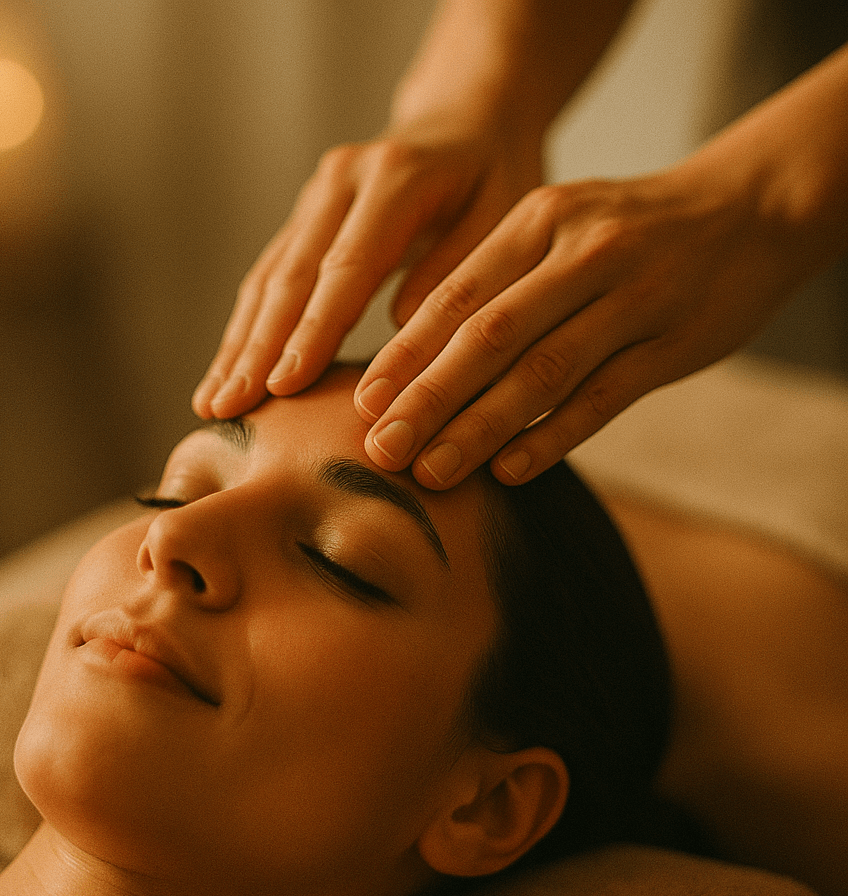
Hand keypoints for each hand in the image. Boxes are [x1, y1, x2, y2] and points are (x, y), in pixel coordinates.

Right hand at [192, 123, 540, 419]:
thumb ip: (458, 268)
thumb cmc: (494, 173)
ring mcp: (315, 198)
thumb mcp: (504, 211)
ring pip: (266, 279)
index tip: (282, 386)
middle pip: (290, 275)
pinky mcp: (304, 220)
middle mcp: (340, 181)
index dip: (312, 330)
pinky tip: (227, 372)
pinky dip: (246, 329)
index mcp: (394, 177)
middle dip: (256, 348)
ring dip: (237, 344)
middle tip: (228, 407)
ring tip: (213, 402)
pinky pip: (268, 278)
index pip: (346, 266)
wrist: (465, 118)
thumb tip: (402, 328)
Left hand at [354, 158, 807, 487]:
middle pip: (490, 337)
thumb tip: (413, 358)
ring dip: (481, 427)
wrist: (746, 211)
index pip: (458, 296)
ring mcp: (634, 297)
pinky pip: (604, 397)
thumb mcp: (556, 229)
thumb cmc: (626, 233)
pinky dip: (554, 437)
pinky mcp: (675, 343)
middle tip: (380, 450)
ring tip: (432, 472)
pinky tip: (510, 471)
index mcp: (539, 221)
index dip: (405, 354)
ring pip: (543, 372)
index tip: (361, 403)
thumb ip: (496, 283)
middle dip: (428, 398)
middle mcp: (582, 253)